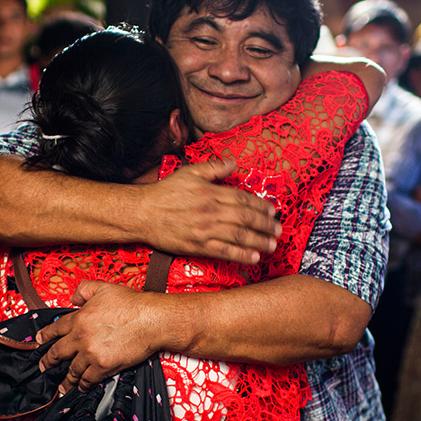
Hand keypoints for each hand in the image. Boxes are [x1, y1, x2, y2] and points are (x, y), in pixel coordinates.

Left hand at [35, 281, 163, 394]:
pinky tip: (82, 387)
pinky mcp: (104, 366)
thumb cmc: (131, 303)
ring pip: (72, 370)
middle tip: (43, 366)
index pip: (55, 328)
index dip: (44, 335)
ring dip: (66, 380)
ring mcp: (91, 354)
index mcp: (79, 318)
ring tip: (61, 386)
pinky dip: (84, 385)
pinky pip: (89, 379)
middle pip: (58, 353)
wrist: (150, 320)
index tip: (38, 341)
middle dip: (48, 361)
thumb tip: (73, 298)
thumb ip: (84, 290)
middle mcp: (81, 337)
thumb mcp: (103, 287)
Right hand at [140, 159, 280, 263]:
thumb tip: (233, 163)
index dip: (261, 205)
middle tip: (278, 229)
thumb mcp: (189, 173)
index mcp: (210, 192)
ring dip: (259, 241)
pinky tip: (254, 257)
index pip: (242, 199)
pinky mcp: (197, 245)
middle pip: (245, 218)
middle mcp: (210, 211)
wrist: (142, 213)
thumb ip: (213, 167)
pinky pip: (224, 251)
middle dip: (265, 225)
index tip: (272, 210)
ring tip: (272, 245)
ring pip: (238, 236)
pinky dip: (241, 255)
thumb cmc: (164, 192)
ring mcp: (204, 230)